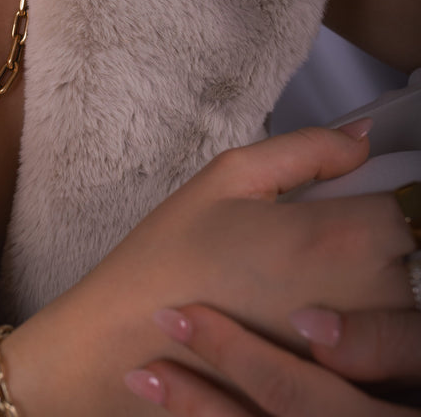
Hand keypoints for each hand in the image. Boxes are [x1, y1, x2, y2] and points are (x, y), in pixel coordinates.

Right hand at [0, 125, 416, 416]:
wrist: (130, 341)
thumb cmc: (171, 255)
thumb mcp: (226, 178)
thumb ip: (306, 148)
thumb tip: (364, 136)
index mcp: (338, 237)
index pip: (410, 199)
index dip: (380, 192)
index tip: (348, 195)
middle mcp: (367, 299)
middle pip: (415, 251)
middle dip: (378, 235)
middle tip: (318, 235)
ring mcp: (361, 353)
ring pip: (404, 300)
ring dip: (376, 279)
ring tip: (308, 275)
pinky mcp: (343, 385)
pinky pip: (382, 346)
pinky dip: (364, 324)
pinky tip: (306, 311)